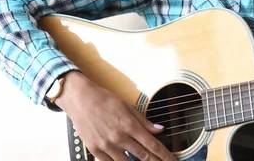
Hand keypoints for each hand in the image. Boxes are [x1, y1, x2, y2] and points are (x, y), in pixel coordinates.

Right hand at [56, 71, 176, 160]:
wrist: (81, 100)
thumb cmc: (105, 100)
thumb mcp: (128, 107)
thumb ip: (144, 121)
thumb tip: (160, 129)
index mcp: (130, 125)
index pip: (152, 145)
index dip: (164, 155)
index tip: (172, 159)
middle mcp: (119, 137)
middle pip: (142, 156)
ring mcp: (106, 145)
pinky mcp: (95, 150)